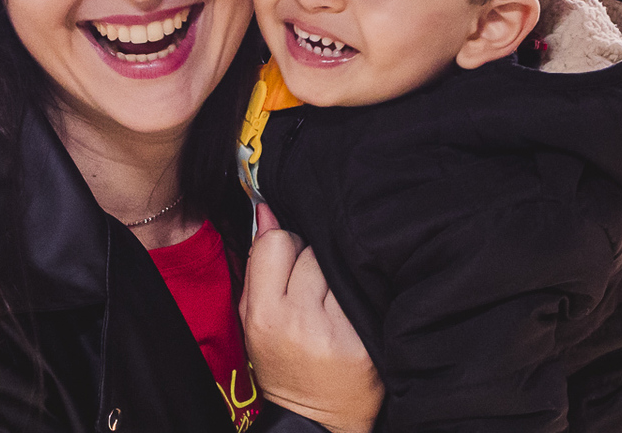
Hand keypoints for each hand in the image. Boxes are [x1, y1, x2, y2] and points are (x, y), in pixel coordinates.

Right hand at [240, 204, 382, 432]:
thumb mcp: (254, 319)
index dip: (283, 246)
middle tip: (312, 291)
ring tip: (331, 304)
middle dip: (310, 263)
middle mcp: (302, 321)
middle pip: (311, 250)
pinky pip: (361, 288)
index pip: (278, 242)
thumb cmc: (283, 364)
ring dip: (335, 276)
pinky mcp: (367, 338)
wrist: (321, 419)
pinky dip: (356, 293)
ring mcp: (338, 330)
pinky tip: (351, 312)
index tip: (288, 263)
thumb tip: (266, 209)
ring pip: (338, 265)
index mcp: (266, 315)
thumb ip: (258, 263)